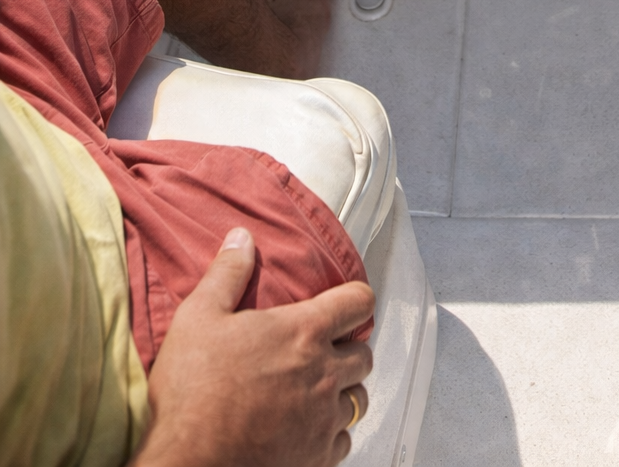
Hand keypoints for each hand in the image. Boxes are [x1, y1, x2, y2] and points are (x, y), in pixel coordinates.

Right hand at [137, 227, 373, 466]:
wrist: (190, 462)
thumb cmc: (193, 391)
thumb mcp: (199, 317)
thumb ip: (226, 274)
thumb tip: (242, 238)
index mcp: (303, 332)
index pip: (358, 302)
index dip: (356, 298)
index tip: (346, 303)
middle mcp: (323, 373)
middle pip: (364, 355)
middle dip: (350, 349)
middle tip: (326, 351)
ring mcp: (323, 419)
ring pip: (358, 400)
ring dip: (343, 393)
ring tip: (319, 392)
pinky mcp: (317, 458)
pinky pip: (343, 442)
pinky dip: (333, 435)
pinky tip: (309, 431)